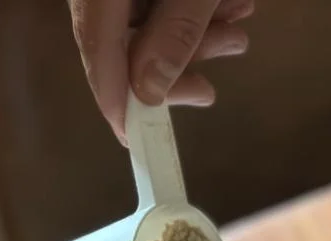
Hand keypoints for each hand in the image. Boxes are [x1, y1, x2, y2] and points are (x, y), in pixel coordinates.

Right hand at [70, 0, 253, 142]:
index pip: (96, 47)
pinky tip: (228, 7)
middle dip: (176, 65)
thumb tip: (150, 90)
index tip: (132, 138)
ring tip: (235, 35)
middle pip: (121, 39)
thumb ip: (175, 33)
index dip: (114, 97)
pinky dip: (190, 11)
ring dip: (194, 37)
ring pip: (146, 20)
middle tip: (207, 90)